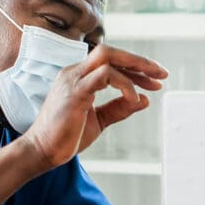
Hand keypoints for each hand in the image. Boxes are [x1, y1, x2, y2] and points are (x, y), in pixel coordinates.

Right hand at [23, 45, 167, 168]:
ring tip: (154, 83)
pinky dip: (124, 84)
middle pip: (110, 51)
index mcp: (79, 77)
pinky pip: (105, 76)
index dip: (136, 69)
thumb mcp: (100, 120)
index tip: (156, 82)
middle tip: (162, 73)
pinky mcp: (75, 92)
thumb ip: (119, 108)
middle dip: (139, 60)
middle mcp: (75, 73)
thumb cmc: (66, 137)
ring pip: (107, 56)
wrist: (42, 152)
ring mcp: (73, 80)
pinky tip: (134, 97)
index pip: (111, 62)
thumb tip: (144, 99)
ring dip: (135, 67)